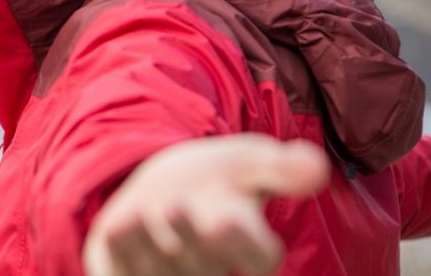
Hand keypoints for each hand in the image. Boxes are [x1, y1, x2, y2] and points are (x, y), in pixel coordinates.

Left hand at [83, 134, 329, 275]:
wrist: (158, 190)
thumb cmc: (212, 181)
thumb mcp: (245, 164)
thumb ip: (279, 168)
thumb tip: (315, 165)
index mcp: (244, 244)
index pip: (257, 255)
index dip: (242, 242)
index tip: (226, 218)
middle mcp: (207, 266)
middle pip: (203, 262)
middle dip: (189, 236)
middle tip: (178, 206)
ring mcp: (167, 275)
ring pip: (162, 270)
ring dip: (150, 243)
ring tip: (142, 212)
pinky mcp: (129, 274)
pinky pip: (124, 271)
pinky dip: (121, 249)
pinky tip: (115, 226)